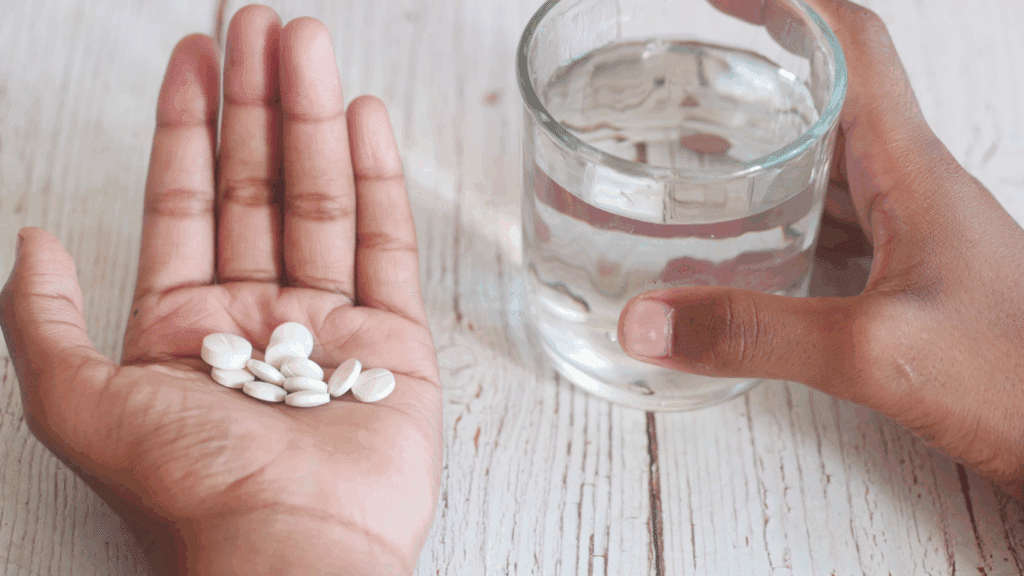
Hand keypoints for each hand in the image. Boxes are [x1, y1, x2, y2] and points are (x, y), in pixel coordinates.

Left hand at [0, 5, 440, 574]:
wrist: (290, 552)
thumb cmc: (189, 491)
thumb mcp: (78, 405)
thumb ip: (46, 320)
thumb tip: (32, 240)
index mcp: (186, 328)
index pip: (187, 203)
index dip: (188, 126)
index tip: (195, 56)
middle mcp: (259, 319)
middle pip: (258, 186)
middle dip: (257, 102)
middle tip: (261, 25)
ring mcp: (331, 327)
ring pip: (321, 200)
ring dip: (313, 119)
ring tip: (307, 45)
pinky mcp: (394, 344)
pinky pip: (385, 246)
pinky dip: (379, 181)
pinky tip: (365, 121)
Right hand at [620, 0, 1023, 497]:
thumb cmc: (1019, 381)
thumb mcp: (876, 351)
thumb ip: (757, 333)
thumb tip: (646, 321)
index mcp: (912, 172)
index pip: (852, 48)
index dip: (787, 7)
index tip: (722, 0)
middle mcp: (914, 190)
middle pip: (832, 101)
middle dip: (758, 81)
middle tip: (689, 83)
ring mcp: (917, 237)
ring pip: (831, 167)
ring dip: (767, 154)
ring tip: (696, 157)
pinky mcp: (912, 282)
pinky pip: (838, 227)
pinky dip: (782, 223)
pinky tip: (746, 253)